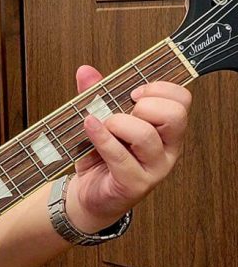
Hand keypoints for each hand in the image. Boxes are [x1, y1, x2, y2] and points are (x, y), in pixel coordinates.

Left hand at [67, 65, 191, 232]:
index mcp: (167, 130)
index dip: (159, 89)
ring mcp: (154, 168)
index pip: (182, 100)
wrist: (89, 195)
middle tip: (121, 113)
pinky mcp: (135, 184)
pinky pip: (120, 156)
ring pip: (146, 136)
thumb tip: (85, 71)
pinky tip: (89, 127)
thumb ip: (96, 96)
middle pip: (174, 115)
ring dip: (118, 123)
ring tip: (103, 125)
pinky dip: (101, 138)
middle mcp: (168, 149)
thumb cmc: (100, 157)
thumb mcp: (101, 122)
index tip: (133, 92)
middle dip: (143, 106)